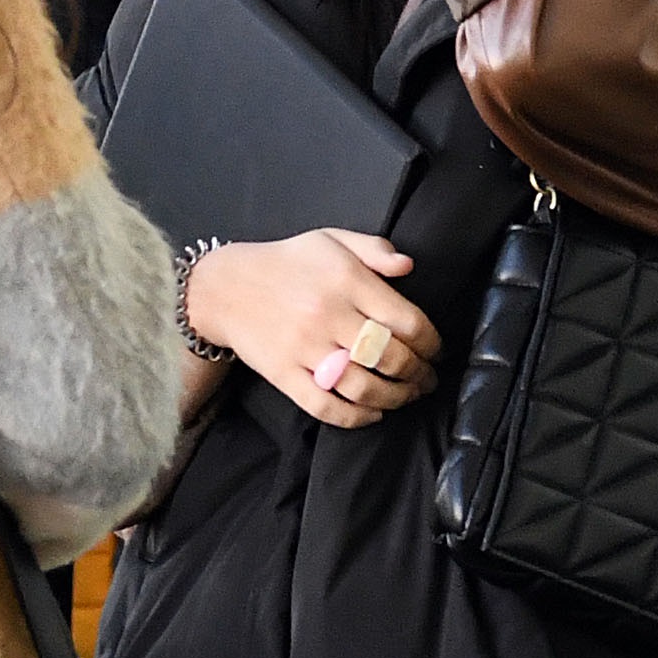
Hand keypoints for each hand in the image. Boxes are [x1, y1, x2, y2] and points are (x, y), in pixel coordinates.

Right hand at [182, 230, 441, 428]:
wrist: (223, 287)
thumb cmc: (285, 264)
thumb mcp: (330, 240)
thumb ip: (374, 248)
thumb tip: (409, 267)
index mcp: (346, 281)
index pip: (409, 322)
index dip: (432, 343)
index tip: (435, 351)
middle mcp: (327, 315)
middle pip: (392, 358)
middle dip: (419, 374)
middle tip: (426, 378)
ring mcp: (303, 348)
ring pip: (364, 387)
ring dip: (396, 397)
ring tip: (406, 396)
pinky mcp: (283, 374)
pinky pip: (325, 406)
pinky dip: (355, 417)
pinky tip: (372, 413)